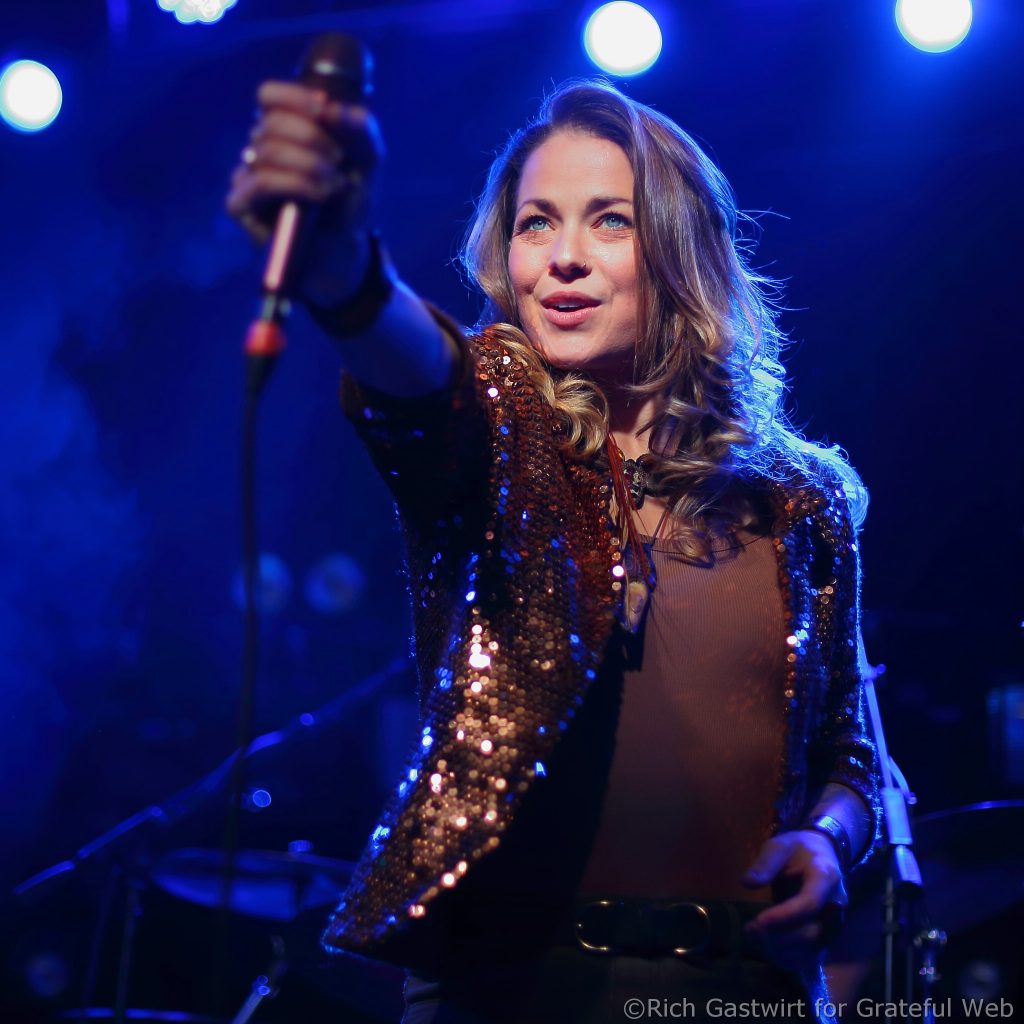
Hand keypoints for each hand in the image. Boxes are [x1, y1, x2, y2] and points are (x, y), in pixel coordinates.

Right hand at [225, 81, 384, 298]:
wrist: (345, 250)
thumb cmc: (349, 203)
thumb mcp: (367, 159)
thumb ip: (359, 126)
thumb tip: (329, 107)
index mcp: (285, 132)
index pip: (270, 97)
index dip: (294, 97)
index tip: (324, 110)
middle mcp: (260, 150)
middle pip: (271, 122)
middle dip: (312, 137)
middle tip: (340, 160)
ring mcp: (246, 178)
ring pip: (267, 151)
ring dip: (309, 164)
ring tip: (335, 184)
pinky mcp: (241, 206)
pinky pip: (261, 181)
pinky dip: (296, 184)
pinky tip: (320, 196)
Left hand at [740, 830, 847, 970]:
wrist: (823, 853)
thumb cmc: (798, 849)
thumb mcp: (779, 846)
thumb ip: (765, 863)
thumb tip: (746, 883)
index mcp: (825, 877)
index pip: (810, 902)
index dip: (785, 916)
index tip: (758, 920)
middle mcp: (835, 904)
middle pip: (812, 931)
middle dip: (780, 936)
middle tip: (750, 929)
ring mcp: (834, 921)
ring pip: (812, 946)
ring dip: (782, 948)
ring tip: (753, 935)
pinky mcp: (827, 932)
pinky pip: (811, 951)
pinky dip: (788, 954)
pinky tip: (766, 945)